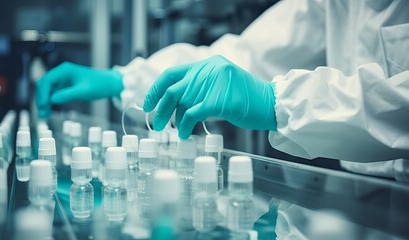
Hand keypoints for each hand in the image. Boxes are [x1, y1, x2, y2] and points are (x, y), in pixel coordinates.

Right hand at [35, 62, 122, 117]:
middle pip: (44, 85)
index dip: (43, 93)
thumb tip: (52, 100)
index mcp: (64, 70)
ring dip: (44, 102)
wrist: (109, 84)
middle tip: (42, 112)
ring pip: (47, 91)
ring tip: (44, 115)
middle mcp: (61, 74)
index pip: (48, 80)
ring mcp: (62, 81)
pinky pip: (53, 95)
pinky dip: (50, 103)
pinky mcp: (65, 87)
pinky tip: (48, 111)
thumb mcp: (84, 91)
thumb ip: (68, 94)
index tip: (43, 105)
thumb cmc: (99, 84)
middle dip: (41, 99)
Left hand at [143, 55, 276, 138]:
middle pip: (174, 90)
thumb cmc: (246, 100)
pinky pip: (192, 114)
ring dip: (175, 121)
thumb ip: (201, 88)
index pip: (172, 73)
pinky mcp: (219, 100)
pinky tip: (184, 134)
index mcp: (209, 64)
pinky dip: (184, 125)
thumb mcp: (221, 86)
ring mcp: (215, 83)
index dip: (155, 89)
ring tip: (175, 131)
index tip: (147, 103)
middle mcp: (210, 69)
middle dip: (161, 109)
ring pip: (182, 103)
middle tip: (156, 124)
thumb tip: (174, 105)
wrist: (271, 105)